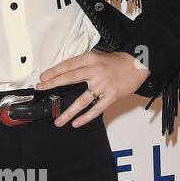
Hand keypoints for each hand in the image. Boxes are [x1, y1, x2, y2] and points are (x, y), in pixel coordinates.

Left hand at [35, 50, 149, 126]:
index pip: (68, 65)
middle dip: (53, 84)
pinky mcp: (111, 96)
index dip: (54, 72)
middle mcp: (95, 71)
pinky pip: (96, 109)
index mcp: (90, 59)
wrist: (138, 65)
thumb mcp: (98, 57)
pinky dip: (85, 117)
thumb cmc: (117, 62)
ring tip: (59, 121)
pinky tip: (76, 123)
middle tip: (41, 89)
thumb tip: (65, 74)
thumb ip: (83, 64)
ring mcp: (103, 85)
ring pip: (82, 100)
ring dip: (68, 112)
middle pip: (69, 78)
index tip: (43, 78)